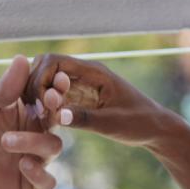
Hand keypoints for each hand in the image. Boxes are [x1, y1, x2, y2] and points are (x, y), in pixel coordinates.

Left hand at [0, 55, 68, 188]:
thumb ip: (5, 86)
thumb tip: (23, 58)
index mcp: (28, 109)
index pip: (52, 96)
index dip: (59, 89)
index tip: (58, 82)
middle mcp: (36, 131)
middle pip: (59, 119)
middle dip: (57, 111)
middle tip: (48, 102)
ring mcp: (35, 156)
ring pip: (54, 147)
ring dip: (35, 142)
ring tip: (6, 141)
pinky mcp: (30, 182)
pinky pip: (48, 181)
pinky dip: (40, 174)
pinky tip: (22, 165)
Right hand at [25, 53, 169, 147]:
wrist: (154, 128)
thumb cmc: (138, 123)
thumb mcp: (112, 123)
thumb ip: (85, 119)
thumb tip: (57, 115)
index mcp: (93, 72)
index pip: (54, 61)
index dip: (39, 79)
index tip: (41, 105)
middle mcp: (85, 73)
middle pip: (45, 66)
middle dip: (35, 86)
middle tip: (37, 113)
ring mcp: (82, 84)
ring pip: (48, 80)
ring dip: (39, 96)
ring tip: (41, 119)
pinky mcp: (80, 97)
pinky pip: (55, 94)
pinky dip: (47, 105)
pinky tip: (47, 122)